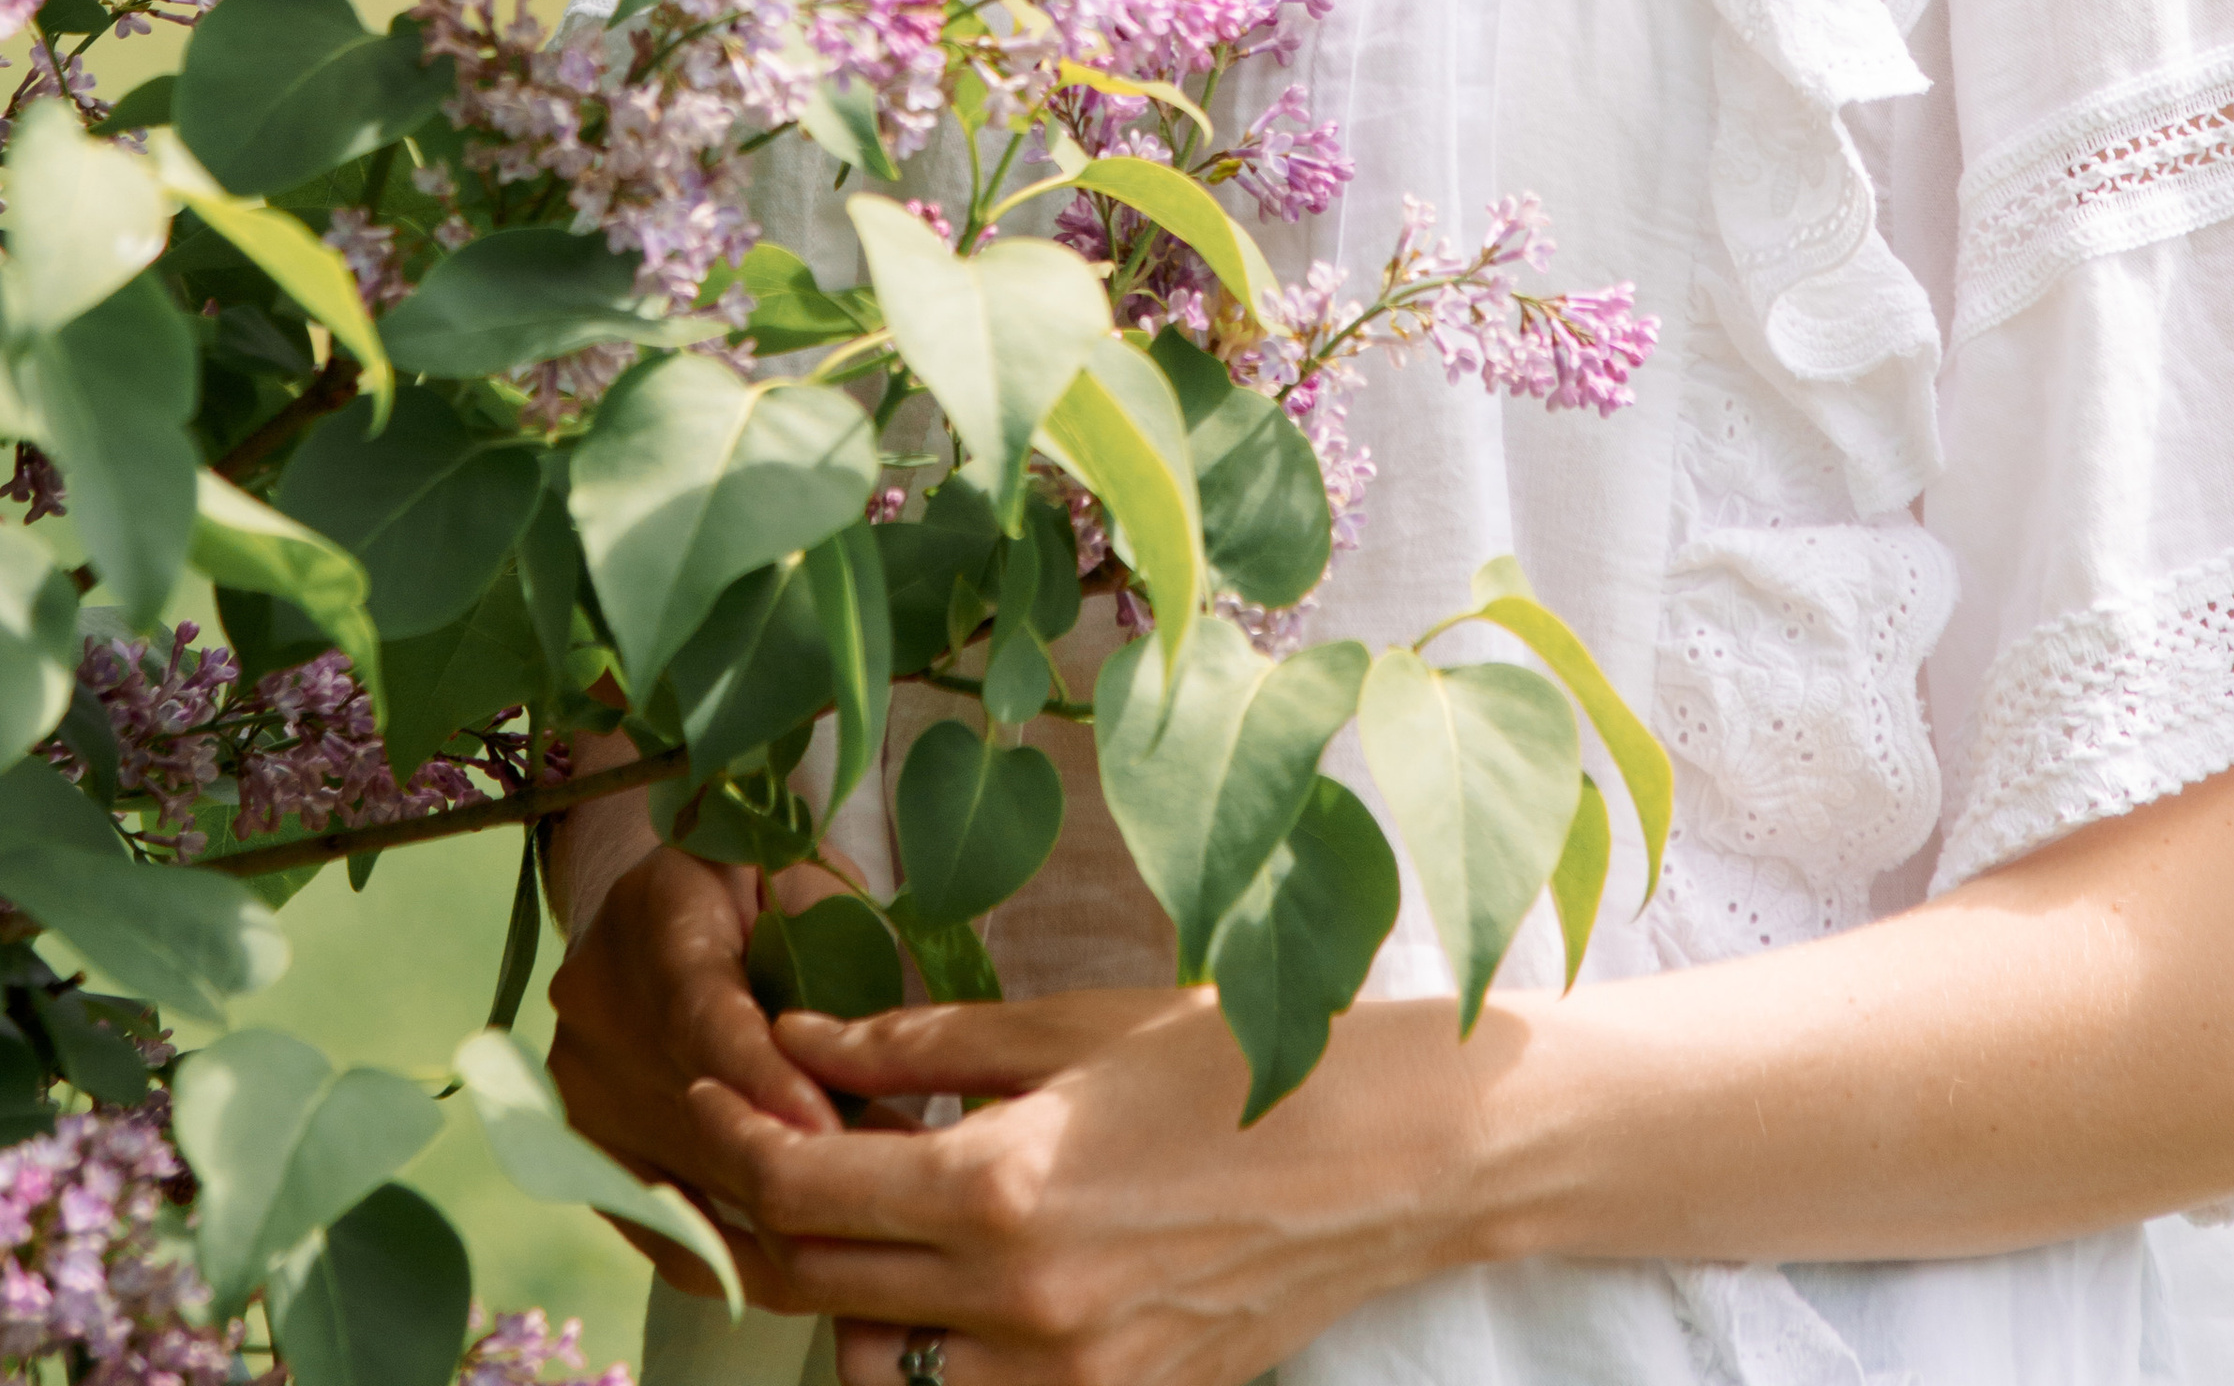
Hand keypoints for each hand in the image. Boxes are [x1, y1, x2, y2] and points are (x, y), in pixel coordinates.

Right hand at [547, 842, 855, 1310]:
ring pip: (682, 1179)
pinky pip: (660, 1223)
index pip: (705, 1019)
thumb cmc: (755, 882)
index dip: (766, 1081)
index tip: (827, 1130)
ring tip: (872, 1226)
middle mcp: (597, 1008)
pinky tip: (808, 1261)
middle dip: (794, 1163)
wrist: (657, 908)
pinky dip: (733, 1254)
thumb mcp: (796, 869)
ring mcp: (579, 1086)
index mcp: (656, 917)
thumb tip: (853, 1043)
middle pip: (695, 1114)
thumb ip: (824, 928)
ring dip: (777, 1215)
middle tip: (890, 1194)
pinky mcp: (583, 1146)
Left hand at [684, 983, 1505, 1383]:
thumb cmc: (1229, 1062)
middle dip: (764, 1213)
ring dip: (844, 1293)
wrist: (1382, 1159)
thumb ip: (921, 1047)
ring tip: (858, 1218)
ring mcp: (1064, 1377)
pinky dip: (934, 1349)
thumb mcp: (1070, 1027)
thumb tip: (802, 1041)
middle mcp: (1016, 1303)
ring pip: (882, 1363)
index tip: (706, 1098)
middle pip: (820, 1282)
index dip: (735, 1138)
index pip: (805, 1186)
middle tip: (757, 1147)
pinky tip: (948, 1279)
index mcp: (1000, 1187)